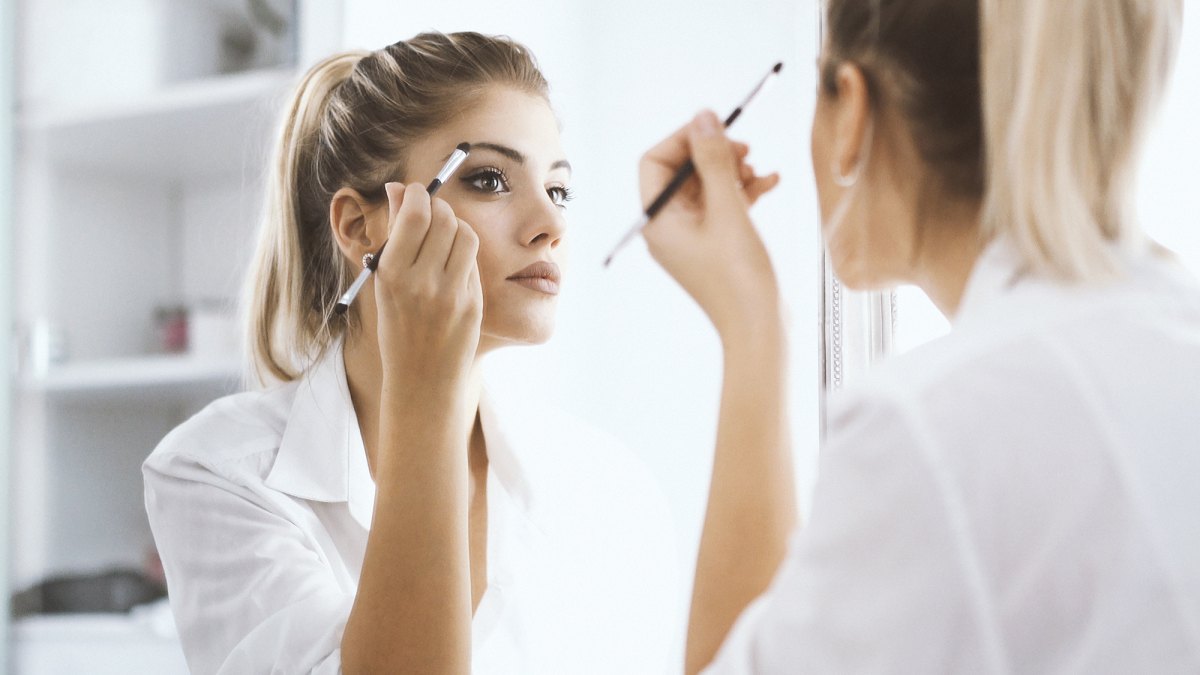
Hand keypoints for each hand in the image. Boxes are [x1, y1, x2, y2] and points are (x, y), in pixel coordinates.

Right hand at [374, 182, 481, 385]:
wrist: (422, 379)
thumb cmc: (398, 328)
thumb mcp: (383, 283)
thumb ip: (394, 236)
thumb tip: (398, 190)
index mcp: (391, 275)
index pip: (413, 214)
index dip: (416, 195)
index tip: (413, 193)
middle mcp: (422, 282)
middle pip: (443, 218)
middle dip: (438, 206)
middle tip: (431, 211)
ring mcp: (451, 293)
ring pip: (465, 233)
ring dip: (456, 226)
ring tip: (444, 236)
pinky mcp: (473, 302)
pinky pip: (473, 260)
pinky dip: (464, 253)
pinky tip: (452, 264)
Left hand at [639, 110, 782, 343]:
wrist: (760, 328)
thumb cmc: (739, 275)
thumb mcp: (728, 209)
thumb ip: (715, 161)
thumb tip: (703, 116)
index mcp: (657, 221)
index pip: (655, 163)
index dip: (684, 139)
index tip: (717, 127)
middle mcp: (668, 228)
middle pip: (682, 172)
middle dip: (713, 153)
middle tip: (745, 147)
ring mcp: (691, 237)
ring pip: (706, 186)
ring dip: (732, 170)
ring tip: (759, 169)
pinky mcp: (715, 244)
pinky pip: (723, 205)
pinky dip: (744, 190)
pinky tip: (771, 181)